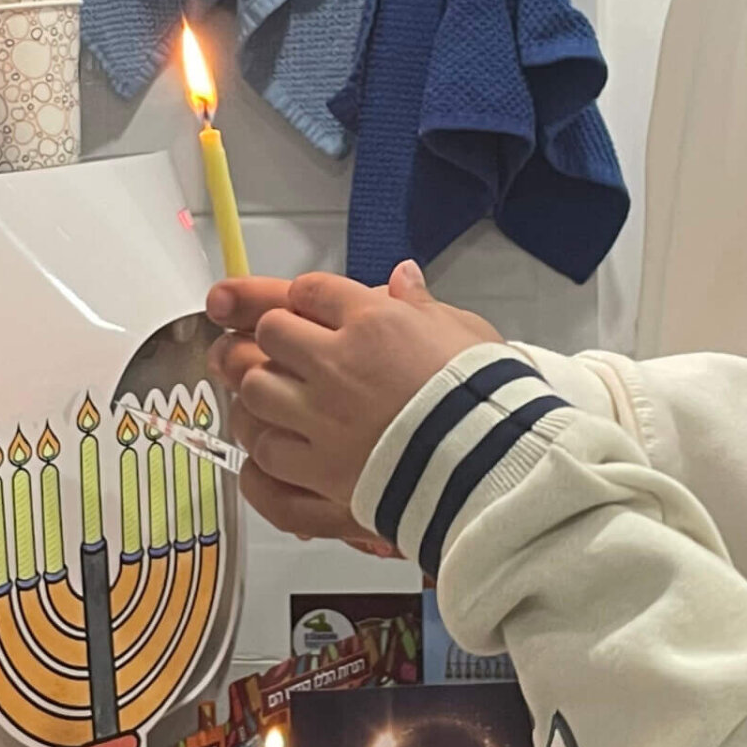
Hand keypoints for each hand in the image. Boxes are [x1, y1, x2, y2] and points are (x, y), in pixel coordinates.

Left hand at [211, 261, 503, 524]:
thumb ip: (424, 305)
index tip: (298, 305)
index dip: (300, 296)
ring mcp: (322, 417)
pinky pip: (265, 450)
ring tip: (266, 392)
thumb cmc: (488, 399)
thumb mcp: (466, 333)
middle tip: (269, 345)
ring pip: (255, 388)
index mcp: (374, 322)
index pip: (311, 291)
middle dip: (268, 335)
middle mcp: (338, 363)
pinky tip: (270, 442)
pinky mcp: (319, 468)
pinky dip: (263, 444)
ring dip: (257, 387)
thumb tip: (404, 278)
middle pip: (271, 332)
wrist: (491, 465)